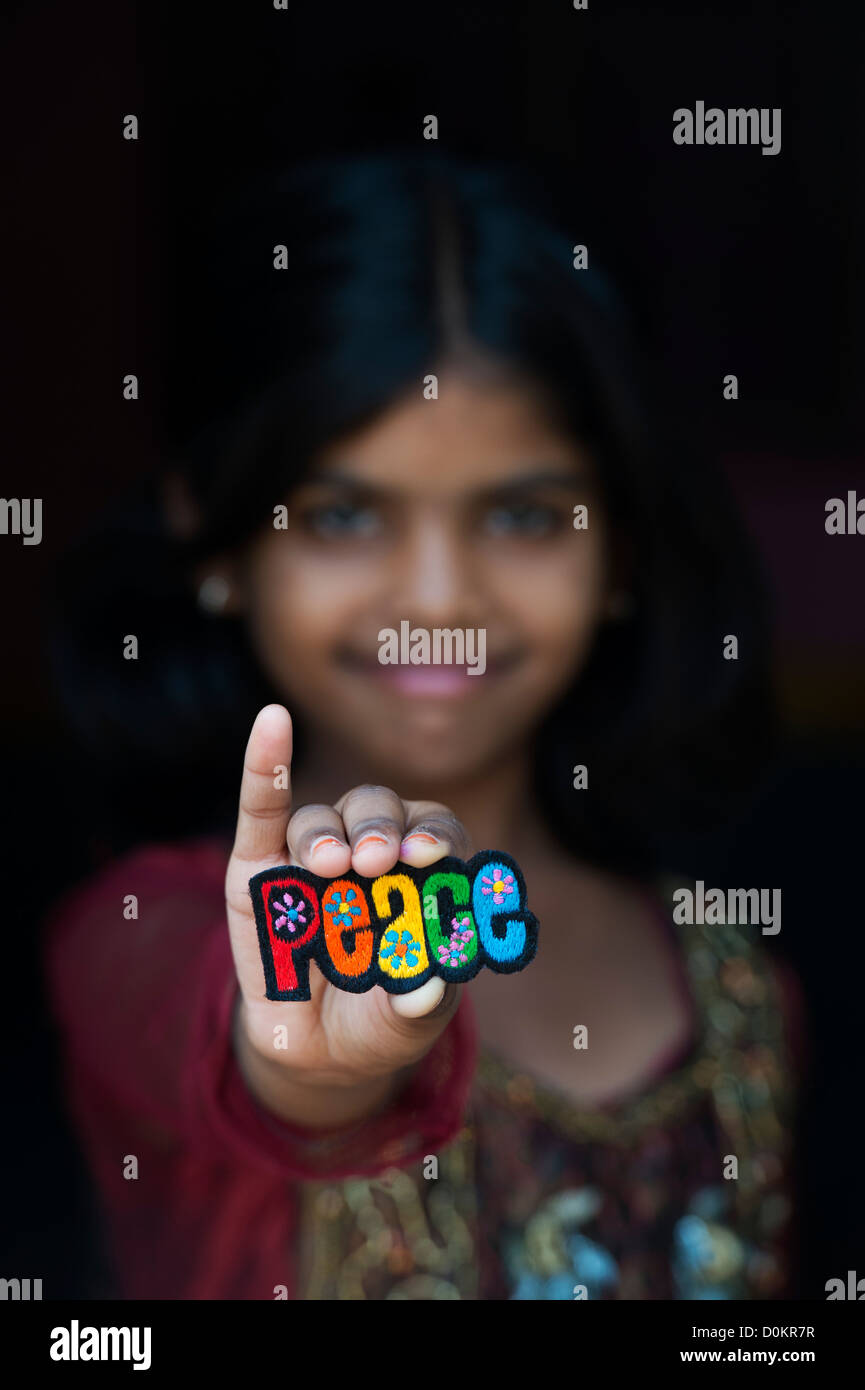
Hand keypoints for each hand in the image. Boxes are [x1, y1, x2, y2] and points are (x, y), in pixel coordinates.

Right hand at [224, 704, 470, 1128]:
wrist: (320, 1051)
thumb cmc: (381, 1020)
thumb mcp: (408, 1019)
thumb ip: (420, 1001)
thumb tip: (428, 985)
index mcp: (423, 873)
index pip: (437, 834)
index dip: (435, 835)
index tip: (431, 853)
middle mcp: (372, 853)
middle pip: (382, 813)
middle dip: (381, 829)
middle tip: (379, 861)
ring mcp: (315, 857)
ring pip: (324, 817)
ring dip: (329, 833)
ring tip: (332, 866)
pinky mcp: (259, 866)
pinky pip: (263, 806)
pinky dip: (266, 763)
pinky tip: (273, 722)